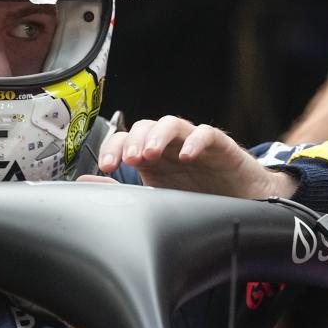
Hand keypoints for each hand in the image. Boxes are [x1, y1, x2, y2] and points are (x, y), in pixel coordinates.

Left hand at [79, 115, 298, 198]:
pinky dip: (195, 140)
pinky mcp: (220, 146)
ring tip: (149, 153)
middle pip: (144, 126)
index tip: (108, 167)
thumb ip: (121, 189)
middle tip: (128, 159)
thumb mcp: (157, 197)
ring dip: (157, 135)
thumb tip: (82, 183)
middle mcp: (169, 145)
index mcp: (150, 156)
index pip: (125, 139)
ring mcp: (193, 142)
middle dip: (133, 141)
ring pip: (171, 123)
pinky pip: (206, 134)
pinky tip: (186, 155)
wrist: (244, 203)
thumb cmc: (199, 197)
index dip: (113, 148)